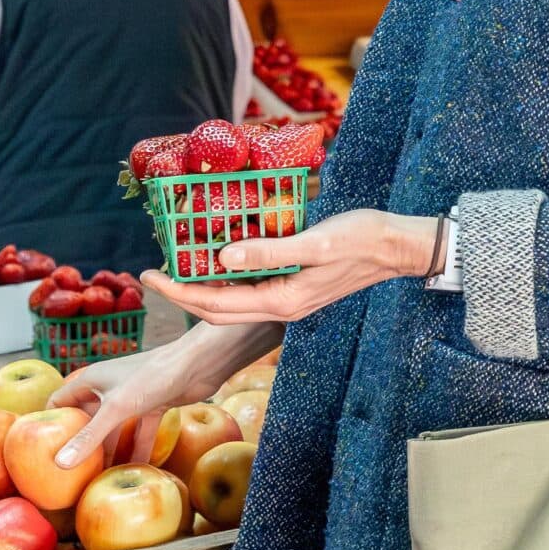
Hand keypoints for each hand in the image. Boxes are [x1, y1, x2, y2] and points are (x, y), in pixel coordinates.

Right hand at [52, 340, 209, 469]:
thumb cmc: (154, 375)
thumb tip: (60, 464)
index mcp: (92, 380)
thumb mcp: (117, 408)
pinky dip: (139, 449)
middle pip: (88, 419)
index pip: (60, 402)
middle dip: (82, 444)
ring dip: (111, 451)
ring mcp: (133, 397)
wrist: (200, 363)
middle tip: (72, 474)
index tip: (41, 451)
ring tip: (100, 478)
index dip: (50, 423)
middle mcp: (109, 387)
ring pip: (115, 429)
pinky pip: (140, 432)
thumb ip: (90, 437)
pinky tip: (137, 470)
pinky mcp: (154, 404)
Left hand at [144, 208, 438, 325]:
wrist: (399, 247)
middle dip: (181, 295)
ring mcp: (291, 299)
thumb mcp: (316, 242)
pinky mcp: (298, 287)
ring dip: (202, 290)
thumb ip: (269, 251)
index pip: (216, 304)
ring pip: (234, 303)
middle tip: (151, 275)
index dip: (178, 291)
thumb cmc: (363, 239)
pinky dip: (228, 282)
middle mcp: (283, 306)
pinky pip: (251, 291)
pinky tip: (219, 262)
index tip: (149, 276)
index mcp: (283, 300)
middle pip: (218, 310)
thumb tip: (221, 258)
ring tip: (177, 269)